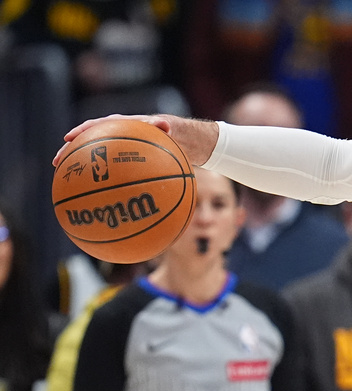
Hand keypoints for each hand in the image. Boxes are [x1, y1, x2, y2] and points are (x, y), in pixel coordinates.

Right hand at [53, 114, 218, 167]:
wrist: (187, 142)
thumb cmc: (179, 135)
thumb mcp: (173, 130)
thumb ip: (165, 127)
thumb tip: (165, 125)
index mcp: (125, 126)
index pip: (99, 125)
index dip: (83, 131)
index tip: (68, 139)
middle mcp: (119, 138)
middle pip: (90, 143)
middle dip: (73, 153)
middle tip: (57, 163)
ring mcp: (121, 150)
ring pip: (97, 158)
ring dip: (83, 168)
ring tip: (67, 181)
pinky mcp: (127, 162)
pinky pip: (112, 172)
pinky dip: (104, 182)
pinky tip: (97, 197)